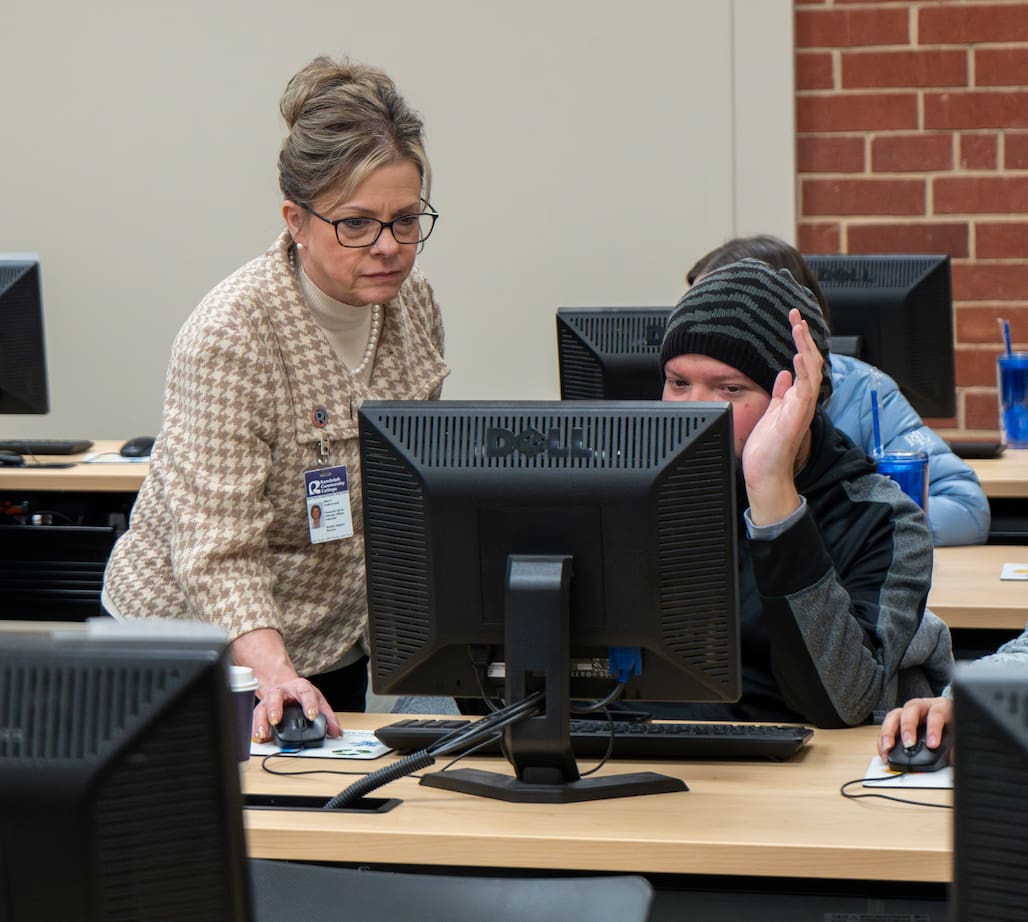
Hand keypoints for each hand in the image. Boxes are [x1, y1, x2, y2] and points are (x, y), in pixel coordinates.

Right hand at [230, 628, 341, 740]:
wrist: (287, 687)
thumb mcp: (318, 701)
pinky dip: (255, 727)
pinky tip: (257, 737)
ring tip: (263, 733)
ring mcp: (270, 699)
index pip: (306, 693)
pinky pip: (256, 717)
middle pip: (276, 697)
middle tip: (276, 720)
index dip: (309, 705)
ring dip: (262, 721)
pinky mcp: (261, 709)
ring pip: (262, 707)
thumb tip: (337, 732)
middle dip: (275, 709)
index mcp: (300, 687)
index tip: (312, 715)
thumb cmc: (303, 695)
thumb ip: (328, 716)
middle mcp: (283, 691)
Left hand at [742, 309, 822, 524]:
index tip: (793, 321)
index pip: (802, 363)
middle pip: (809, 361)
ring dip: (804, 347)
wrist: (765, 473)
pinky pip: (805, 390)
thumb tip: (783, 374)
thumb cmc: (767, 448)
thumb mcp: (771, 412)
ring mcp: (802, 407)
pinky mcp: (797, 416)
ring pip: (810, 370)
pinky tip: (797, 356)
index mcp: (796, 397)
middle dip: (803, 337)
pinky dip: (803, 372)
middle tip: (795, 314)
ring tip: (798, 326)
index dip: (799, 341)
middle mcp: (802, 400)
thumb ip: (780, 393)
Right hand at [877, 696, 952, 760]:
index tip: (932, 744)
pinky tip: (884, 750)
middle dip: (908, 728)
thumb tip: (955, 757)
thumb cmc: (952, 725)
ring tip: (888, 747)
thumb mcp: (959, 733)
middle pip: (911, 710)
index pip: (936, 713)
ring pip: (894, 716)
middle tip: (908, 743)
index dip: (933, 729)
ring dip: (889, 732)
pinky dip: (882, 739)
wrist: (948, 718)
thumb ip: (957, 744)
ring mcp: (907, 711)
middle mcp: (922, 706)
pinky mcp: (897, 720)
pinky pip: (886, 726)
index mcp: (940, 706)